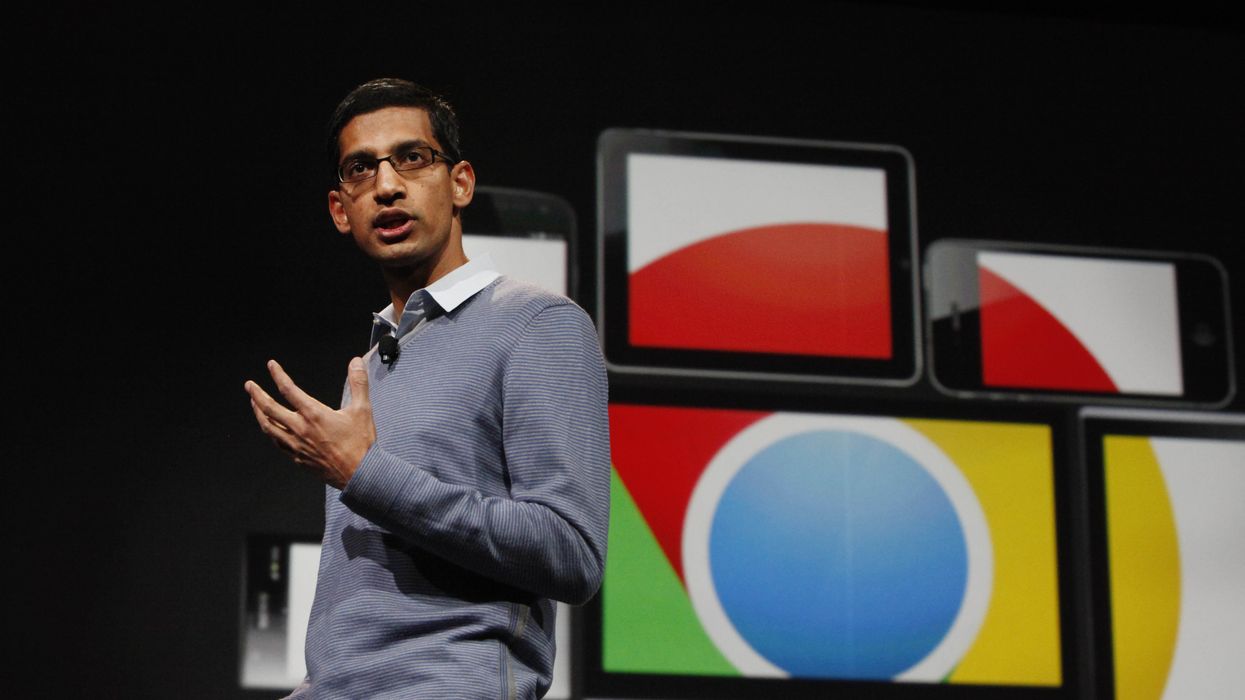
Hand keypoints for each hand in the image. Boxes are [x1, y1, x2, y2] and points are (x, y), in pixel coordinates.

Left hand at [244, 357, 375, 488]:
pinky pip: (277, 443)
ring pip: (268, 427)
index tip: (271, 366)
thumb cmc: (360, 444)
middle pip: (269, 409)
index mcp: (314, 414)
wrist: (360, 474)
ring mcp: (296, 445)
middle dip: (256, 395)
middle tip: (249, 385)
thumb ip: (358, 383)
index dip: (278, 375)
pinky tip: (270, 429)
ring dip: (258, 413)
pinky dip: (270, 432)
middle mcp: (300, 429)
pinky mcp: (298, 458)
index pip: (289, 390)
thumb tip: (355, 362)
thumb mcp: (362, 409)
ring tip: (254, 404)